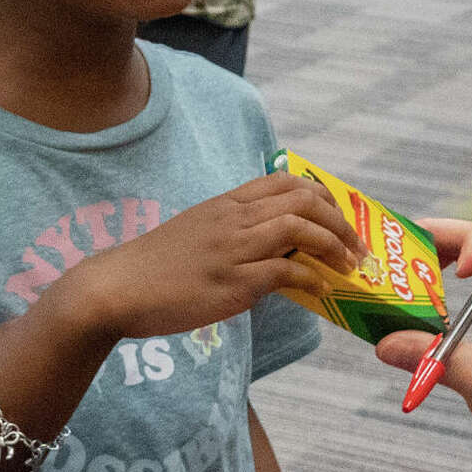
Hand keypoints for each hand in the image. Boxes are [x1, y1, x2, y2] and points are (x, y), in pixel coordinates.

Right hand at [62, 174, 364, 341]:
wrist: (115, 288)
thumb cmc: (155, 266)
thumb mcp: (198, 232)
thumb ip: (234, 231)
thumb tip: (274, 246)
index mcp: (226, 203)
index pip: (286, 182)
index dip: (322, 196)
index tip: (339, 216)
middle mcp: (233, 219)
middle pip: (302, 199)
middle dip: (339, 221)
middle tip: (356, 245)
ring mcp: (232, 249)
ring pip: (299, 228)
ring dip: (333, 246)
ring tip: (348, 266)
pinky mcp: (231, 283)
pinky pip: (284, 271)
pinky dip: (311, 278)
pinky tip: (320, 289)